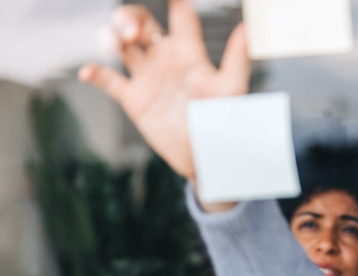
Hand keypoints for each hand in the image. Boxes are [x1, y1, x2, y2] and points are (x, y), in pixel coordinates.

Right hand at [78, 0, 249, 182]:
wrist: (206, 156)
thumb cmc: (224, 121)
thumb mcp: (232, 89)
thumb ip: (237, 58)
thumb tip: (247, 27)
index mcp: (190, 52)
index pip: (181, 15)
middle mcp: (166, 59)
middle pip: (142, 23)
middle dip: (130, 17)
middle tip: (132, 31)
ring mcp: (148, 77)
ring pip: (122, 45)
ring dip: (111, 37)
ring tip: (113, 44)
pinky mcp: (134, 98)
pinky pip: (108, 80)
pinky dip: (95, 73)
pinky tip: (88, 72)